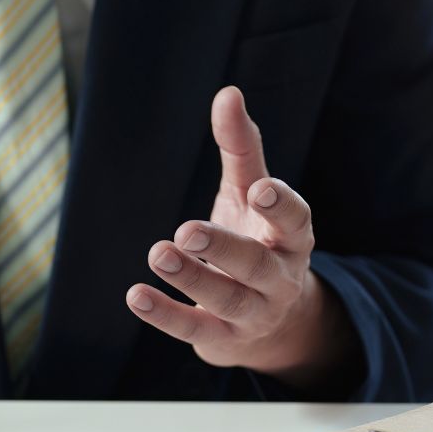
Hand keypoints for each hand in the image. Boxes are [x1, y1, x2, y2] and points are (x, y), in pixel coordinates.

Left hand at [124, 86, 352, 386]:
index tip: (260, 190)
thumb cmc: (257, 239)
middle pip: (256, 265)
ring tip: (158, 253)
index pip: (296, 221)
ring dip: (191, 278)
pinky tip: (136, 295)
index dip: (282, 206)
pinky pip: (194, 328)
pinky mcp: (222, 338)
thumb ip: (242, 148)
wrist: (270, 322)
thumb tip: (228, 93)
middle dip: (224, 248)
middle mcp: (279, 278)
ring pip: (226, 298)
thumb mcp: (250, 195)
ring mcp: (253, 312)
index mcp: (291, 238)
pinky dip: (166, 314)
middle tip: (187, 230)